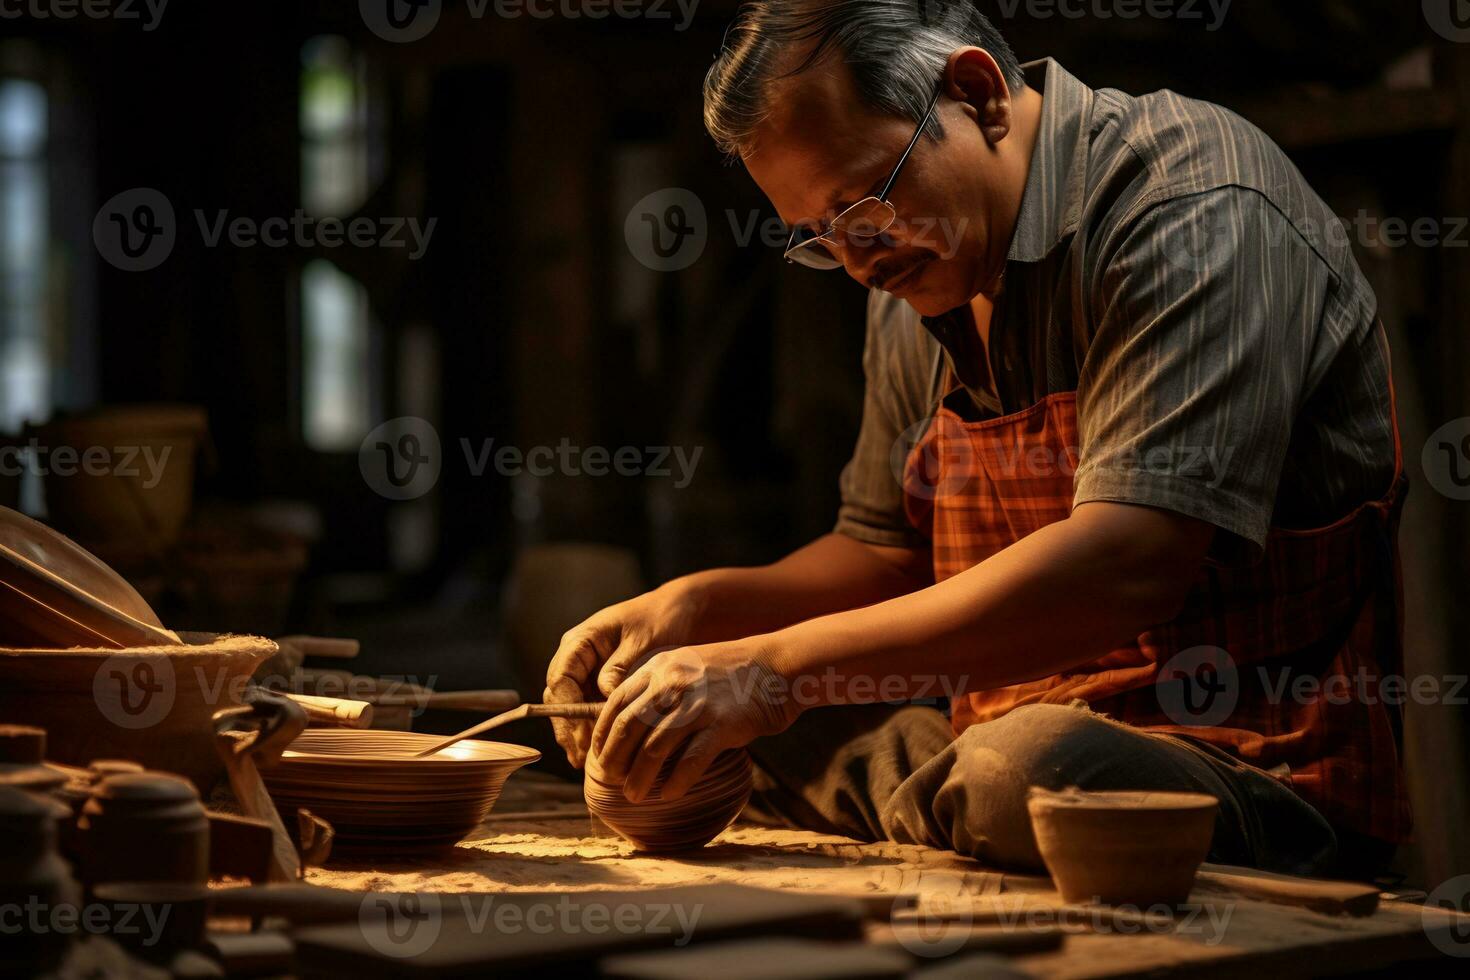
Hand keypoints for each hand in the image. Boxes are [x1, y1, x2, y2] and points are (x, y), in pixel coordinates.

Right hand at [543, 585, 699, 768]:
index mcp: (580, 641)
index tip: (584, 736)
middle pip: (557, 698)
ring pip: (568, 707)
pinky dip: (590, 729)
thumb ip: (620, 668)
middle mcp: (575, 657)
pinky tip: (599, 751)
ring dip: (576, 734)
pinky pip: (585, 708)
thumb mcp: (642, 642)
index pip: (560, 680)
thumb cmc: (659, 621)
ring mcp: (584, 671)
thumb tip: (606, 697)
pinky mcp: (597, 683)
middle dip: (568, 729)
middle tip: (582, 758)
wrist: (676, 613)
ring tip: (587, 762)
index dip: (568, 711)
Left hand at [589, 640, 799, 802]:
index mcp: (659, 669)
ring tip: (633, 796)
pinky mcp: (721, 724)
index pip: (616, 703)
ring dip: (639, 778)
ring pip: (653, 748)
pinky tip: (669, 795)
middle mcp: (672, 683)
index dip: (602, 733)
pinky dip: (676, 781)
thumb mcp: (686, 667)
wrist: (776, 666)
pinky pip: (691, 760)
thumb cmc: (730, 674)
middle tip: (610, 781)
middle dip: (613, 759)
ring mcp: (697, 704)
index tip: (598, 756)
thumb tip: (630, 727)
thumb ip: (659, 689)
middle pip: (628, 727)